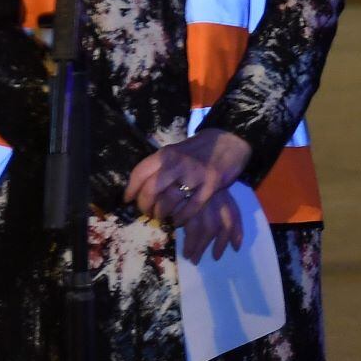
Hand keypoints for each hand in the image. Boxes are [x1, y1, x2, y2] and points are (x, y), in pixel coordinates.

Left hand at [125, 129, 250, 250]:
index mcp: (167, 153)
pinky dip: (180, 219)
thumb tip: (140, 188)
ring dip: (161, 215)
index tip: (128, 200)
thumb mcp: (177, 150)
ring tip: (162, 218)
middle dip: (145, 206)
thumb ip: (161, 166)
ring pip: (168, 202)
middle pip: (150, 191)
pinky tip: (178, 220)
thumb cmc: (200, 148)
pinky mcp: (211, 186)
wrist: (231, 140)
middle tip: (147, 213)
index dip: (131, 190)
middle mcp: (178, 163)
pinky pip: (190, 208)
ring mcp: (195, 175)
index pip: (140, 173)